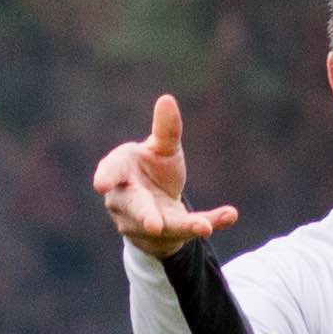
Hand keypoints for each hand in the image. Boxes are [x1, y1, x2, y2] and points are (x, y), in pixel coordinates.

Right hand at [91, 94, 237, 254]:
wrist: (156, 207)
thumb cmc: (150, 169)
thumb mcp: (161, 149)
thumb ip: (165, 130)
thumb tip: (167, 99)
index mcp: (120, 172)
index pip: (111, 173)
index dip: (107, 177)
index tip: (101, 184)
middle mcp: (127, 202)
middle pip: (135, 207)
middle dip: (144, 215)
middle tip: (153, 225)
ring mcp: (145, 223)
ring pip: (165, 225)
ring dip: (185, 225)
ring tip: (204, 226)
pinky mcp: (170, 235)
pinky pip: (190, 228)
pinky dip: (211, 221)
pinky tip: (230, 214)